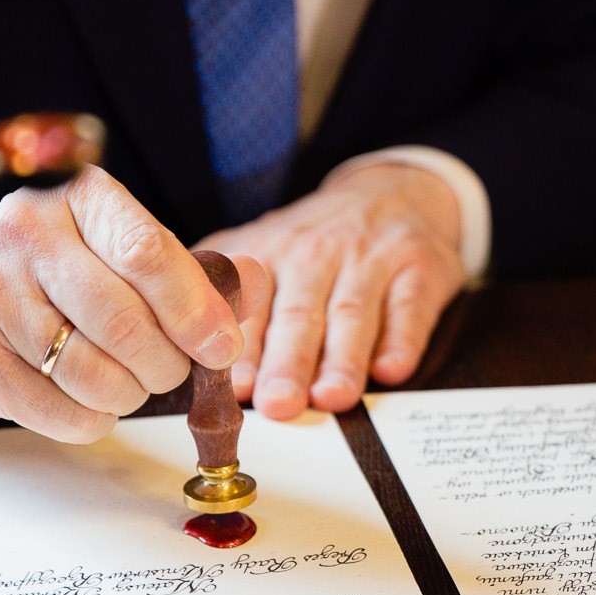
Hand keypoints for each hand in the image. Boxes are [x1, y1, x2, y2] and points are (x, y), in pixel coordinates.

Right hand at [0, 165, 269, 442]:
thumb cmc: (42, 275)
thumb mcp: (106, 248)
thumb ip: (178, 269)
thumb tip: (247, 294)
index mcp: (72, 196)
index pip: (148, 253)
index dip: (195, 310)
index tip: (221, 346)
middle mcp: (25, 234)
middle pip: (126, 321)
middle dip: (166, 364)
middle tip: (171, 372)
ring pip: (95, 373)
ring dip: (131, 395)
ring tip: (128, 385)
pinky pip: (60, 411)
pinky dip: (92, 420)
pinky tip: (89, 403)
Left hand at [197, 162, 465, 417]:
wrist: (392, 190)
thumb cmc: (316, 242)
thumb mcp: (260, 249)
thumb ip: (221, 293)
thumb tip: (177, 351)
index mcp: (268, 255)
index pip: (250, 309)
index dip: (242, 351)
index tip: (235, 387)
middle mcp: (315, 255)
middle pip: (299, 315)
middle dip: (286, 363)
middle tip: (278, 403)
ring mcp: (370, 260)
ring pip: (352, 314)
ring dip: (342, 360)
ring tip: (332, 397)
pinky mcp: (418, 267)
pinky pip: (408, 307)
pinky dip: (400, 340)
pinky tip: (390, 370)